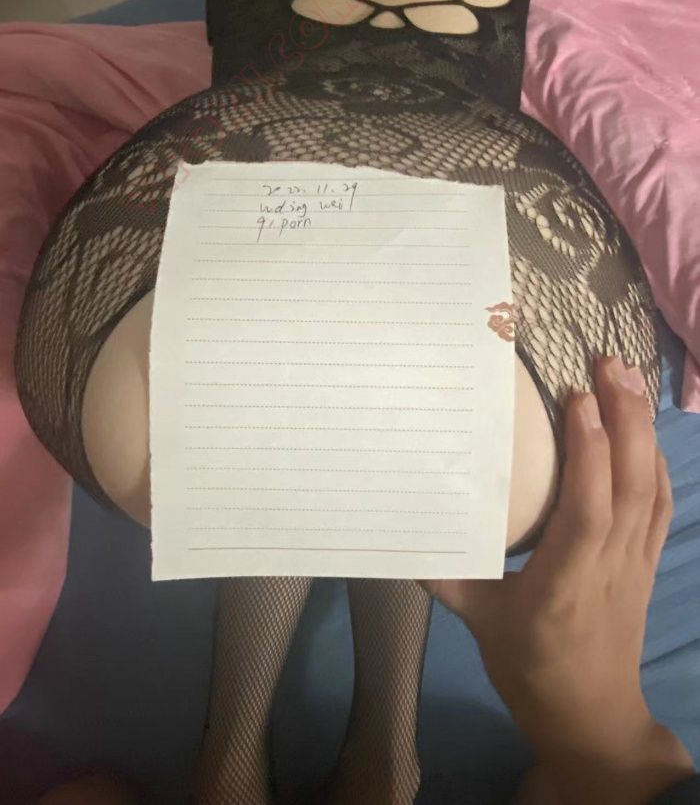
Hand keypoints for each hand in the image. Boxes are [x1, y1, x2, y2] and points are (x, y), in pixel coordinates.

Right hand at [423, 357, 693, 804]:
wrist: (592, 717)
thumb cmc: (532, 670)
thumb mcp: (480, 624)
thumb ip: (445, 574)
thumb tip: (400, 527)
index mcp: (566, 582)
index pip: (589, 509)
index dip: (590, 452)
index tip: (578, 398)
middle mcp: (610, 564)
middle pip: (632, 484)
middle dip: (626, 418)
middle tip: (609, 364)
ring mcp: (636, 561)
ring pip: (652, 487)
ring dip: (644, 428)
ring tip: (627, 378)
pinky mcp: (646, 561)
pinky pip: (659, 503)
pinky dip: (654, 458)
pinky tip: (642, 429)